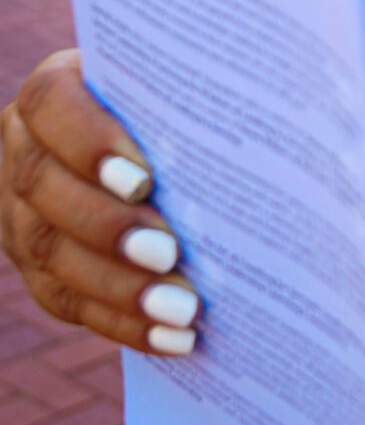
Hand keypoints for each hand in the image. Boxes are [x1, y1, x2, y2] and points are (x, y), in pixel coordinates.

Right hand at [0, 49, 199, 353]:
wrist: (161, 143)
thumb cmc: (187, 101)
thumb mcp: (184, 85)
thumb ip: (202, 93)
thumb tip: (278, 115)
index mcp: (54, 89)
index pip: (50, 104)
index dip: (89, 142)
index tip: (145, 179)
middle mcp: (23, 147)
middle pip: (44, 186)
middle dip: (108, 227)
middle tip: (170, 254)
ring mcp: (20, 212)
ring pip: (51, 253)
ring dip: (119, 288)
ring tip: (182, 310)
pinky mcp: (37, 267)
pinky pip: (67, 301)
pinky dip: (123, 323)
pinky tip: (174, 339)